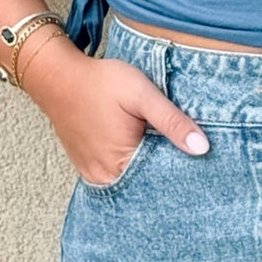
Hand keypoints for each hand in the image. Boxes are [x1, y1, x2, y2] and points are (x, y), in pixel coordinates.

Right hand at [25, 46, 209, 185]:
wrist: (58, 77)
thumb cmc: (100, 83)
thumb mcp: (142, 94)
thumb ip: (172, 121)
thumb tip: (202, 148)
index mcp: (120, 164)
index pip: (163, 180)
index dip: (182, 170)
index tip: (199, 159)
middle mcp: (105, 178)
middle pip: (147, 184)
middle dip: (165, 171)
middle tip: (183, 153)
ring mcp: (94, 175)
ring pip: (132, 181)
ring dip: (147, 169)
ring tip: (162, 150)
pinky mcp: (87, 167)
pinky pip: (116, 175)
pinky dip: (130, 166)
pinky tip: (140, 150)